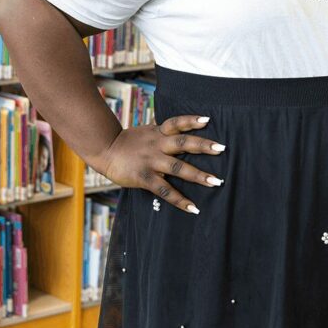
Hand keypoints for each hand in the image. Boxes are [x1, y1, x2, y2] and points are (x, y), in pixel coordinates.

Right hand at [96, 115, 224, 214]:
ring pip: (178, 168)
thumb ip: (163, 132)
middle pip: (183, 143)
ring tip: (216, 182)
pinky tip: (193, 207)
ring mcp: (151, 162)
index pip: (176, 123)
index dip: (191, 120)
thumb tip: (182, 131)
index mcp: (158, 133)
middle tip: (222, 149)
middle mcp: (157, 145)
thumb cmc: (128, 142)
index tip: (207, 120)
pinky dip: (180, 200)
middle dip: (203, 146)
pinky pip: (165, 190)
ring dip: (198, 175)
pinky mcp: (144, 178)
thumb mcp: (147, 132)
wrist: (104, 149)